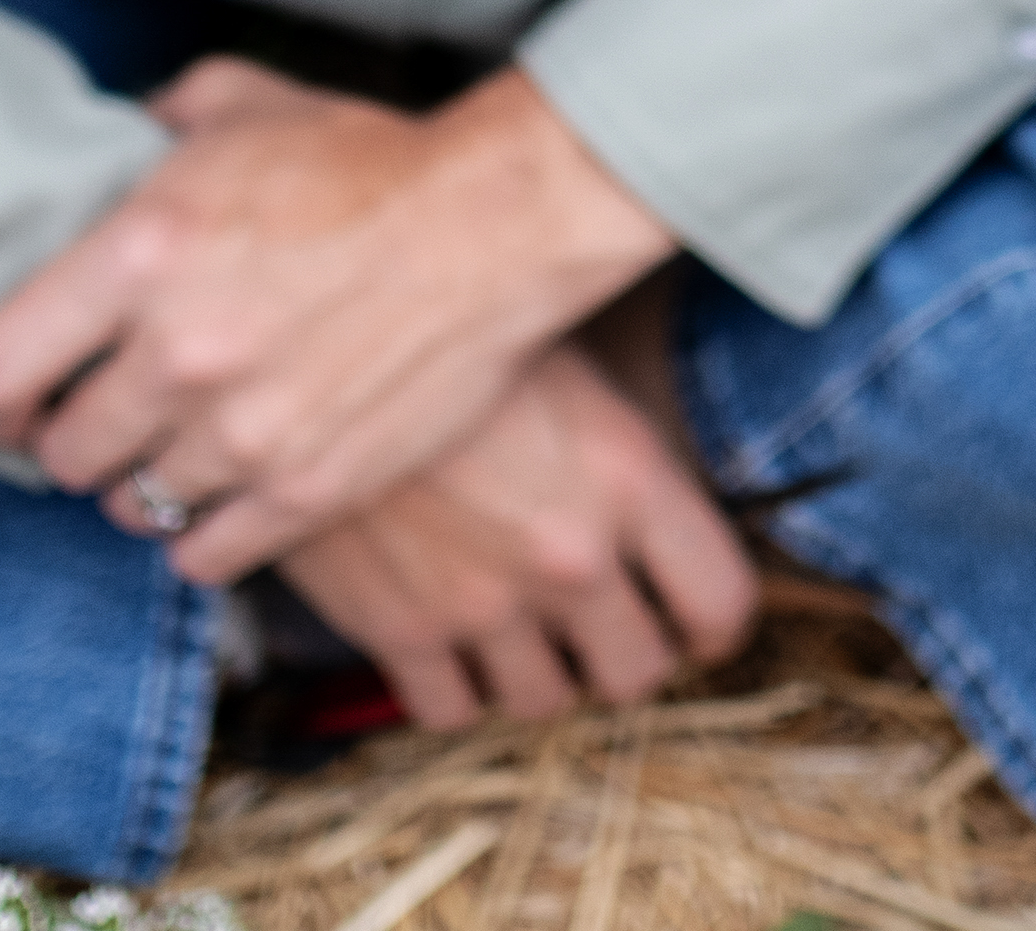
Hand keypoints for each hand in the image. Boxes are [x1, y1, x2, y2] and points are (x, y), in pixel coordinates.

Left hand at [0, 55, 676, 584]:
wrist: (497, 226)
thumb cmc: (371, 162)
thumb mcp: (245, 107)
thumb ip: (159, 116)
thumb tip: (119, 125)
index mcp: (140, 254)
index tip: (18, 394)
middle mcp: (176, 355)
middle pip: (61, 452)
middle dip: (74, 437)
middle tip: (104, 418)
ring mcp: (242, 435)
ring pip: (129, 507)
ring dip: (139, 485)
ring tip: (169, 453)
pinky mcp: (305, 492)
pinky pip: (203, 555)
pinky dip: (200, 537)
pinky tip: (219, 499)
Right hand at [269, 336, 759, 728]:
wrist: (314, 331)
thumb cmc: (456, 324)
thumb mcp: (568, 361)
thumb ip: (619, 453)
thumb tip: (653, 508)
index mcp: (631, 477)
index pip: (721, 603)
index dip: (712, 624)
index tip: (690, 622)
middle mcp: (571, 555)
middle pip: (635, 672)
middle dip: (622, 655)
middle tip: (598, 626)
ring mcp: (484, 602)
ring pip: (543, 704)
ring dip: (537, 675)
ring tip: (518, 628)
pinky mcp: (398, 629)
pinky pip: (448, 710)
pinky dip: (453, 689)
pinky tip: (447, 640)